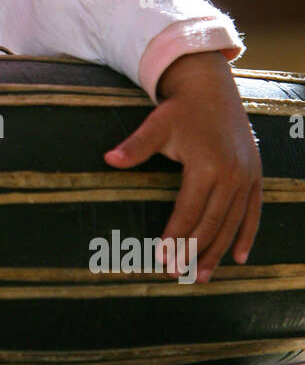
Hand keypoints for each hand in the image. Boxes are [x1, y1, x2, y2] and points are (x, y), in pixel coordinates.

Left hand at [103, 51, 261, 282]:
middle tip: (178, 275)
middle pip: (211, 223)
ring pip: (232, 222)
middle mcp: (231, 174)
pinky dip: (247, 235)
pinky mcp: (255, 174)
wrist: (212, 88)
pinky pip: (253, 211)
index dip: (175, 238)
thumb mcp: (156, 124)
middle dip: (194, 252)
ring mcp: (246, 176)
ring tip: (203, 277)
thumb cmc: (180, 109)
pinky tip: (240, 258)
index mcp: (206, 165)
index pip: (188, 212)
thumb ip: (135, 146)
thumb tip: (109, 159)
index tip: (163, 260)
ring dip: (218, 252)